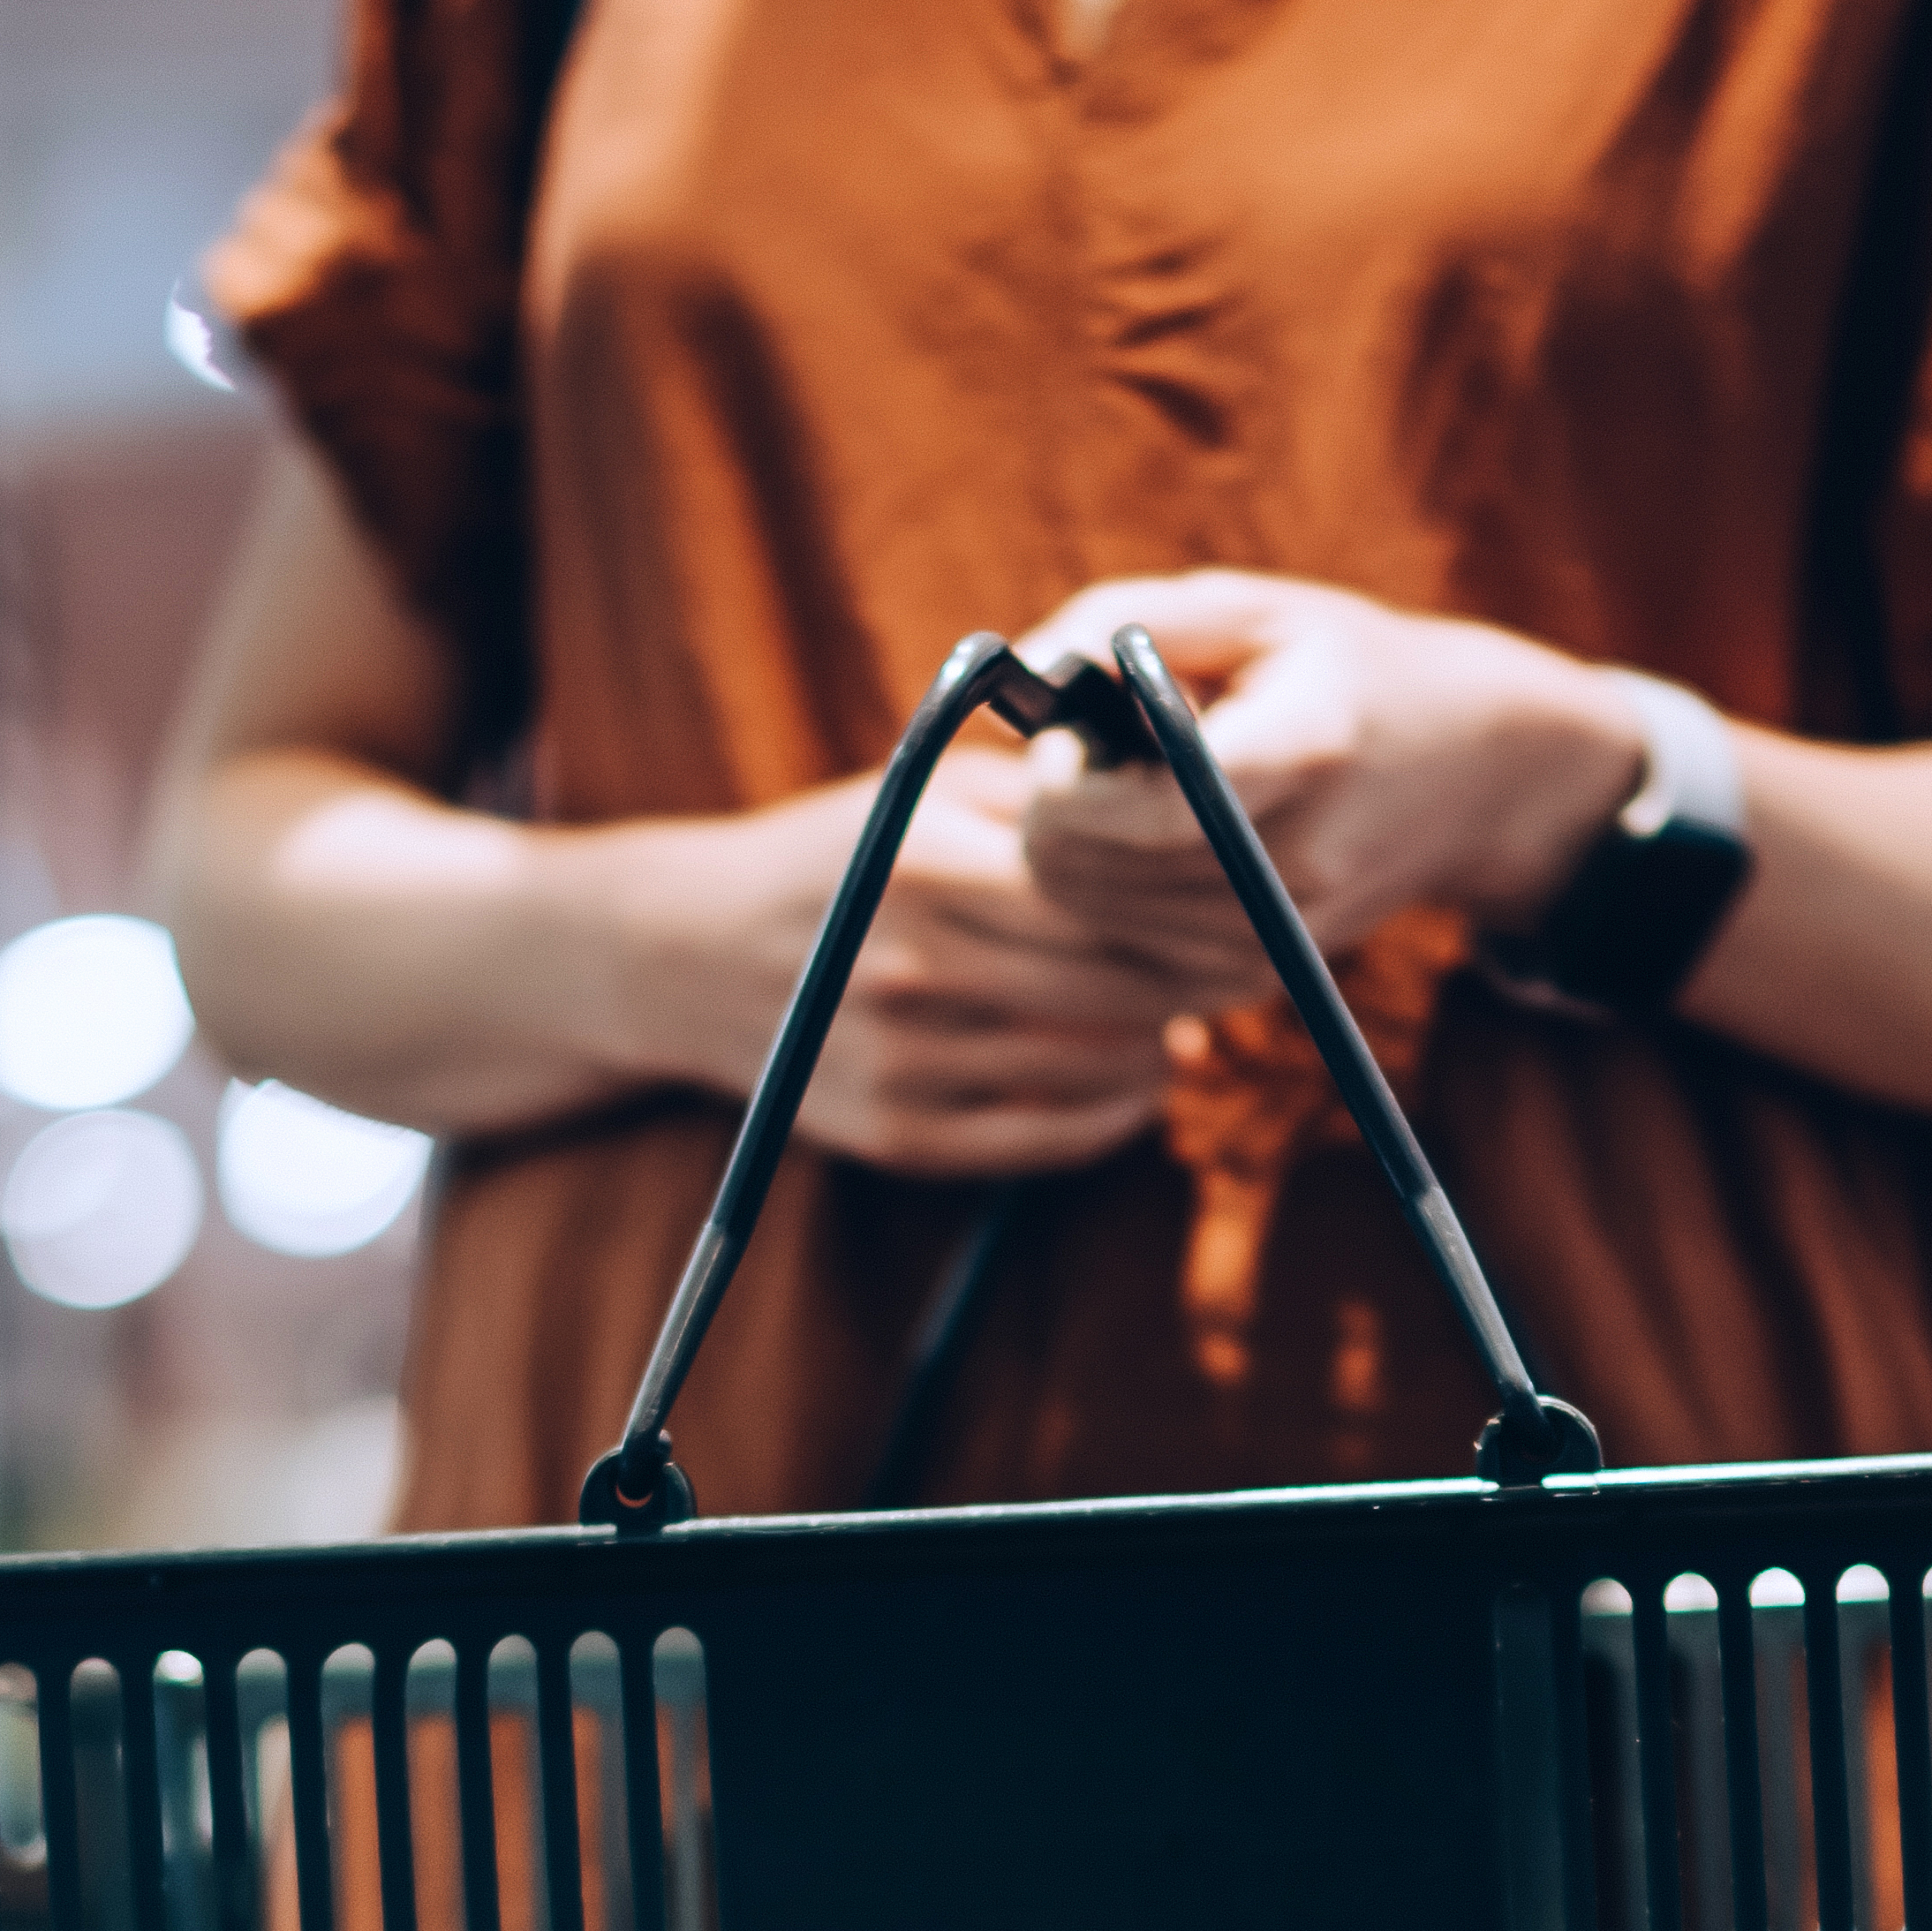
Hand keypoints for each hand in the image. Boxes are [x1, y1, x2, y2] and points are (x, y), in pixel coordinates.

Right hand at [624, 744, 1181, 1174]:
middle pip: (1117, 988)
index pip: (1108, 897)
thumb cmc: (838, 855)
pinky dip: (1115, 1113)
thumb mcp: (924, 790)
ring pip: (1097, 1068)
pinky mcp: (902, 1136)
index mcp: (928, 867)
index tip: (1242, 901)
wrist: (688, 954)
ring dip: (1162, 1046)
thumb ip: (1045, 796)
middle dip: (1195, 980)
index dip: (1192, 906)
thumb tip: (1183, 804)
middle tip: (1236, 964)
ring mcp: (906, 1063)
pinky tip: (1134, 1076)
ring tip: (1181, 1015)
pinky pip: (1052, 1140)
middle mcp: (915, 970)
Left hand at [1007, 571, 1650, 997]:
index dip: (1073, 780)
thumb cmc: (1344, 666)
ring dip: (1079, 848)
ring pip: (1087, 915)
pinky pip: (1116, 953)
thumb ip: (1124, 625)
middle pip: (1090, 872)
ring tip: (1151, 786)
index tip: (1068, 733)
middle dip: (1056, 806)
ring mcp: (1278, 940)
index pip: (1154, 809)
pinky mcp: (1255, 983)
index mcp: (1305, 750)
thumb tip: (1025, 685)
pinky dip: (1106, 894)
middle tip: (1100, 750)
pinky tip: (1160, 842)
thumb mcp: (1250, 608)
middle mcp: (1298, 865)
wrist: (1474, 773)